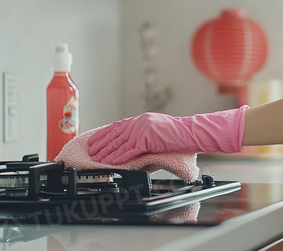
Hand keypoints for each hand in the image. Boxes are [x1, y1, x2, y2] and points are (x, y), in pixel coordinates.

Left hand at [87, 105, 248, 164]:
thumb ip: (147, 137)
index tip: (95, 138)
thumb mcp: (160, 132)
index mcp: (143, 119)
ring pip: (119, 142)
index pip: (119, 125)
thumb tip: (136, 147)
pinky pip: (128, 150)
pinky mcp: (147, 139)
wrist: (192, 133)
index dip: (105, 132)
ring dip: (106, 151)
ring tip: (97, 158)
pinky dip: (118, 157)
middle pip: (115, 133)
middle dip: (101, 142)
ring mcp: (143, 130)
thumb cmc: (181, 135)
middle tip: (90, 149)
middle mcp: (140, 122)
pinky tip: (110, 162)